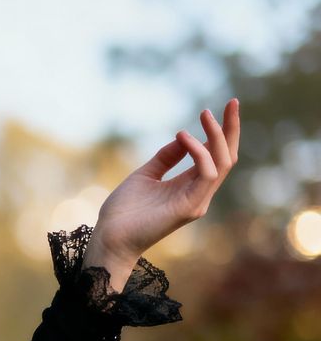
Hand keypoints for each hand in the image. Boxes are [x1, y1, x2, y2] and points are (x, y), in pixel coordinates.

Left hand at [91, 98, 239, 261]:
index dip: (222, 131)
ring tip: (205, 115)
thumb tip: (184, 136)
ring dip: (217, 136)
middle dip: (231, 129)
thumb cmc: (123, 211)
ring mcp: (196, 201)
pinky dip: (200, 153)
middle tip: (232, 102)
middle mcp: (198, 193)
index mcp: (188, 185)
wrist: (109, 237)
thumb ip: (165, 158)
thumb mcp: (145, 175)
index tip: (222, 107)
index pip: (215, 155)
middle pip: (227, 157)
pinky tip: (185, 137)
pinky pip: (206, 175)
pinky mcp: (189, 208)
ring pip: (222, 163)